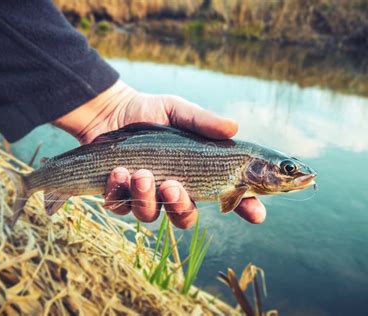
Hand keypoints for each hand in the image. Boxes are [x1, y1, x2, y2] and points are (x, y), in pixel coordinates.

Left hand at [54, 80, 265, 227]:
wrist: (109, 112)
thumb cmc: (151, 111)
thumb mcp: (179, 110)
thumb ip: (203, 122)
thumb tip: (234, 127)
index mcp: (197, 173)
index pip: (229, 196)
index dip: (246, 208)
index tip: (257, 214)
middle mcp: (175, 190)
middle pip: (186, 217)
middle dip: (180, 206)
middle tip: (172, 186)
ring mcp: (146, 196)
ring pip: (152, 215)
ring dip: (147, 197)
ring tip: (140, 173)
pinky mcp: (120, 197)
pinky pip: (122, 207)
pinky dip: (120, 192)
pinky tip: (118, 171)